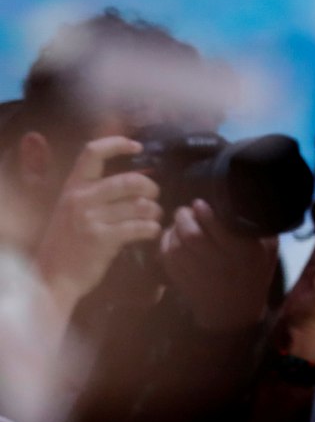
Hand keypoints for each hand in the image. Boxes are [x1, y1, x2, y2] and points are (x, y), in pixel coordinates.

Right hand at [33, 137, 164, 313]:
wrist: (52, 277)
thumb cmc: (67, 243)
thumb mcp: (72, 210)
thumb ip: (95, 192)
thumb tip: (134, 178)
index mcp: (73, 187)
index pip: (92, 152)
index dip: (118, 144)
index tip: (138, 146)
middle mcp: (80, 199)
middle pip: (130, 181)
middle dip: (151, 188)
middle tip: (154, 197)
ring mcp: (91, 218)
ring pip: (139, 205)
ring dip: (154, 211)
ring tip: (153, 218)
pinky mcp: (102, 239)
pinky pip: (140, 226)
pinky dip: (152, 229)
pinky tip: (151, 232)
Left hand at [157, 200, 279, 331]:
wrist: (237, 311)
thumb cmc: (255, 272)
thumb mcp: (269, 247)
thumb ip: (258, 225)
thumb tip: (243, 197)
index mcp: (246, 254)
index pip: (219, 228)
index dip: (205, 212)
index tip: (200, 203)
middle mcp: (222, 265)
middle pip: (192, 235)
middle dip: (184, 217)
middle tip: (186, 210)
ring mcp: (200, 276)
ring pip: (176, 246)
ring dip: (173, 229)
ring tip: (179, 221)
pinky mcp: (183, 283)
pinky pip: (167, 259)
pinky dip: (165, 244)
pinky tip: (171, 237)